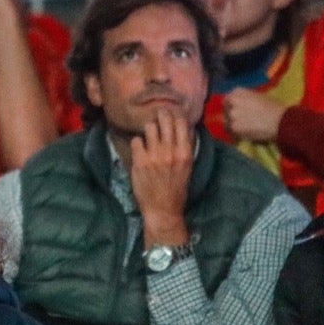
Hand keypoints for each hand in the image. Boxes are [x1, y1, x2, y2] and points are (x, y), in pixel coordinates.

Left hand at [130, 105, 193, 245]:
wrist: (162, 210)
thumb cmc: (176, 190)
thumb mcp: (187, 167)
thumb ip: (185, 147)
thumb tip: (184, 128)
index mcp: (185, 152)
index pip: (182, 122)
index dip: (175, 114)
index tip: (171, 114)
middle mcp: (170, 151)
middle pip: (165, 119)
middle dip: (160, 115)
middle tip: (157, 116)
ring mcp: (154, 155)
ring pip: (149, 127)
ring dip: (148, 129)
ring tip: (149, 136)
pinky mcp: (140, 161)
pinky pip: (136, 140)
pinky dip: (137, 143)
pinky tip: (140, 150)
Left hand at [223, 88, 283, 142]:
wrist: (279, 120)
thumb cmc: (273, 107)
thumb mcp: (258, 96)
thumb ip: (246, 99)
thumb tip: (242, 105)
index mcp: (238, 92)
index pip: (227, 100)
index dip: (231, 107)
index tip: (236, 111)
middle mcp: (232, 101)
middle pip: (225, 111)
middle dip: (231, 116)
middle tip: (240, 121)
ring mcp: (231, 115)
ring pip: (227, 123)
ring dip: (234, 126)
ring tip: (245, 129)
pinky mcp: (234, 127)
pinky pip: (232, 132)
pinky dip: (237, 134)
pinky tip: (246, 134)